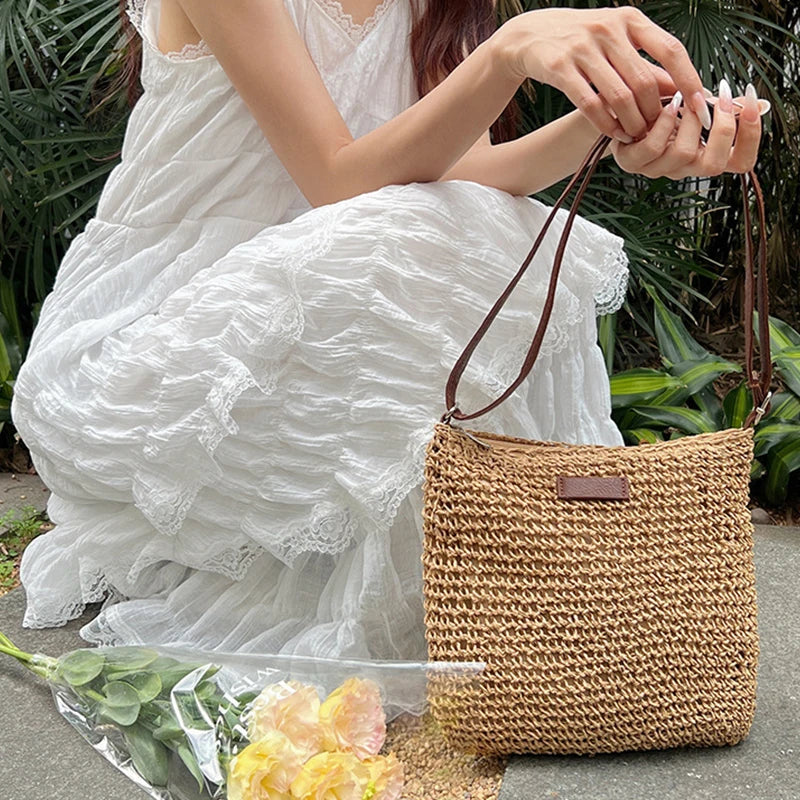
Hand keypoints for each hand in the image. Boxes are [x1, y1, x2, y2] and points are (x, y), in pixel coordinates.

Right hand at [501, 6, 708, 141]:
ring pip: (619, 96)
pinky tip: (614, 134)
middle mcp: (609, 30)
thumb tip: (683, 90)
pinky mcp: (560, 67)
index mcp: (630, 20)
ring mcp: (582, 48)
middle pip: (644, 81)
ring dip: (631, 123)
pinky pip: (590, 104)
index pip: (670, 50)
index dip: (688, 79)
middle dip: (654, 113)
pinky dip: (605, 124)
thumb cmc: (582, 40)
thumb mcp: (617, 39)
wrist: (531, 35)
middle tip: (658, 131)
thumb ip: (645, 60)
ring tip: (636, 136)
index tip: (698, 103)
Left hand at [610, 81, 763, 178]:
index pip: (741, 162)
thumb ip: (724, 107)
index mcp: (705, 155)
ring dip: (690, 120)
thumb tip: (759, 104)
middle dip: (721, 128)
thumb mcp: (697, 104)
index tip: (752, 104)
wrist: (621, 109)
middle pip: (714, 165)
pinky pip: (653, 148)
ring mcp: (658, 168)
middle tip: (720, 99)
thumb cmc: (661, 107)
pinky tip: (668, 106)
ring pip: (684, 153)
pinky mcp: (633, 162)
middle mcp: (684, 167)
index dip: (751, 137)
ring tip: (687, 98)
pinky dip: (664, 124)